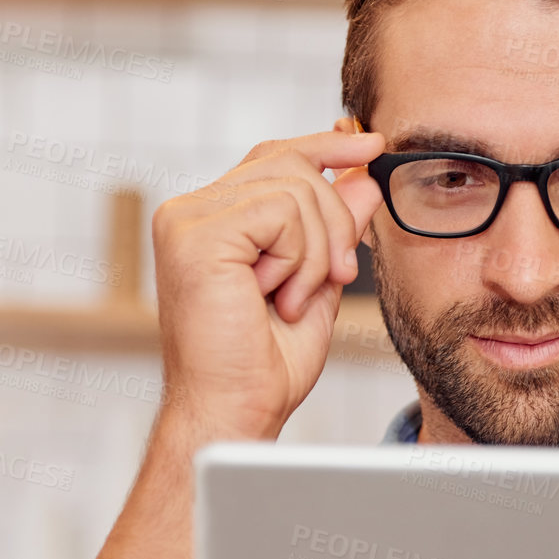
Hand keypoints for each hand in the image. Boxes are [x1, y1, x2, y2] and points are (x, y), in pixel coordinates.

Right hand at [76, 126, 382, 558]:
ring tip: (294, 297)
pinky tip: (277, 295)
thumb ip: (336, 229)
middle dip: (334, 218)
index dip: (326, 145)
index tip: (373, 144)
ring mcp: (185, 220)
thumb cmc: (264, 365)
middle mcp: (189, 210)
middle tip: (338, 275)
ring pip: (293, 187)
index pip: (274, 156)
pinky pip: (281, 211)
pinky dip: (299, 257)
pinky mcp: (193, 235)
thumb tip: (364, 175)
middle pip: (289, 163)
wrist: (233, 413)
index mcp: (212, 218)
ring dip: (318, 249)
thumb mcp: (318, 283)